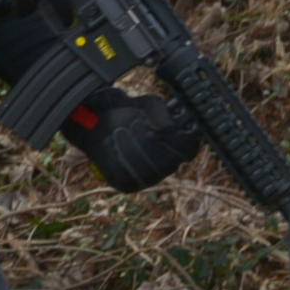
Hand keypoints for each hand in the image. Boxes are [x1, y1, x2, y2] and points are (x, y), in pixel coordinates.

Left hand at [72, 92, 199, 192]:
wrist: (101, 121)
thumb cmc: (130, 111)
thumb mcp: (146, 104)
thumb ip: (159, 112)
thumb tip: (168, 128)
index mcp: (179, 146)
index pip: (189, 150)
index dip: (175, 142)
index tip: (156, 129)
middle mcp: (168, 165)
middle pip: (166, 164)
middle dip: (147, 144)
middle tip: (132, 124)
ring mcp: (150, 178)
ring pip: (146, 173)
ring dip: (130, 150)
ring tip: (117, 131)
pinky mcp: (129, 185)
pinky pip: (125, 178)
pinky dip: (114, 160)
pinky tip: (109, 144)